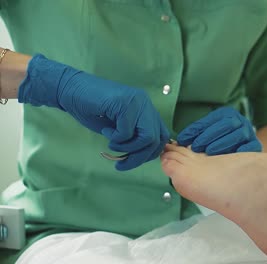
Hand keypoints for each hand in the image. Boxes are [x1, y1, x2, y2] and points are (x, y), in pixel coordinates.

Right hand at [18, 54, 169, 170]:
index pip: (162, 136)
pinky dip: (116, 138)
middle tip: (121, 163)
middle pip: (156, 139)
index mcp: (147, 109)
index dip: (150, 153)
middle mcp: (145, 104)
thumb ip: (134, 136)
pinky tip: (105, 130)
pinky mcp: (124, 103)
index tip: (134, 160)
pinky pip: (127, 132)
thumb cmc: (93, 110)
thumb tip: (144, 155)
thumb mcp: (119, 127)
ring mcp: (136, 102)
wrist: (70, 91)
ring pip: (147, 137)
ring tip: (112, 143)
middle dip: (139, 157)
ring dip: (128, 148)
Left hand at [177, 107, 261, 154]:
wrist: (242, 152)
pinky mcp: (256, 146)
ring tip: (208, 153)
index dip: (198, 128)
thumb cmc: (219, 143)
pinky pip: (250, 148)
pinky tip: (227, 159)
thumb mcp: (207, 135)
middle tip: (196, 148)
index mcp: (228, 114)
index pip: (213, 118)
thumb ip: (196, 135)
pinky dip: (239, 152)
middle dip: (209, 135)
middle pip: (227, 124)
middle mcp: (241, 121)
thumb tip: (177, 142)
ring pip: (238, 135)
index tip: (184, 139)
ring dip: (222, 144)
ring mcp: (250, 134)